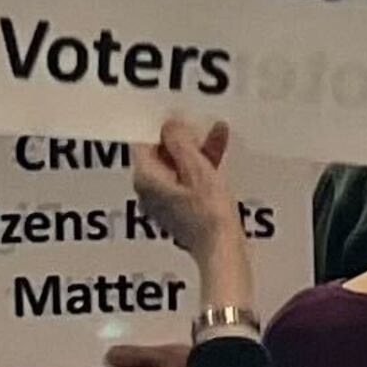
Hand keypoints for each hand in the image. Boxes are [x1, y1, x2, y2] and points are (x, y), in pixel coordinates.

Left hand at [131, 119, 242, 257]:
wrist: (223, 251)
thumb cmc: (209, 213)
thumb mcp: (197, 168)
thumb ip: (180, 142)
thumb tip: (169, 125)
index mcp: (145, 179)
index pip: (144, 143)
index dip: (161, 127)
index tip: (178, 115)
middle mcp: (149, 192)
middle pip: (161, 155)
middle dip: (183, 138)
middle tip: (200, 122)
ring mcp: (164, 204)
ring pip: (177, 168)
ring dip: (196, 151)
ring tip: (218, 133)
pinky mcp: (181, 212)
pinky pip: (187, 182)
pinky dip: (201, 169)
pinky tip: (219, 154)